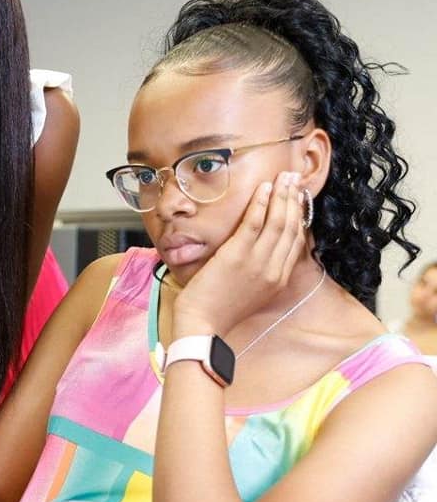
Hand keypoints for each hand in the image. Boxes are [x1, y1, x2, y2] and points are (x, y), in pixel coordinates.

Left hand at [173, 172, 305, 337]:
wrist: (202, 323)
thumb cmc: (219, 309)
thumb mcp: (251, 292)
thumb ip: (262, 272)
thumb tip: (263, 252)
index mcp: (278, 279)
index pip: (296, 241)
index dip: (300, 216)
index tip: (299, 198)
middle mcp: (273, 269)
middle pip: (291, 228)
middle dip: (295, 200)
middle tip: (295, 179)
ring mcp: (257, 261)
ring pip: (277, 222)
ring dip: (282, 196)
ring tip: (284, 177)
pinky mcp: (237, 255)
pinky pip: (254, 223)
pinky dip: (262, 203)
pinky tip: (264, 189)